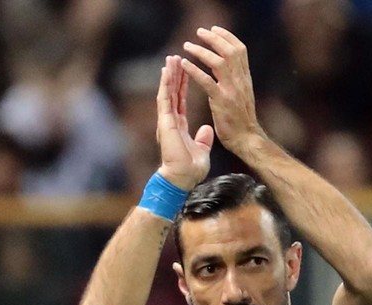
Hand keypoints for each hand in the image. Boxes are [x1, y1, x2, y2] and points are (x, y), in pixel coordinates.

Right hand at [156, 54, 213, 191]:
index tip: (185, 71)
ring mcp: (166, 120)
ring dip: (169, 75)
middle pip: (173, 92)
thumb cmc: (190, 170)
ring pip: (167, 92)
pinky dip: (166, 85)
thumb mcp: (201, 151)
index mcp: (179, 126)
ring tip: (170, 59)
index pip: (181, 100)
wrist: (182, 178)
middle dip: (175, 75)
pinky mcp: (165, 122)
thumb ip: (203, 139)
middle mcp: (171, 120)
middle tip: (175, 58)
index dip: (182, 85)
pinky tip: (167, 72)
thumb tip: (207, 130)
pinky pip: (165, 99)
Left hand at [182, 26, 263, 155]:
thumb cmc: (243, 121)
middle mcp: (240, 81)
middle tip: (199, 32)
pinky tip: (184, 64)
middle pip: (230, 50)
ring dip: (201, 51)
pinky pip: (207, 81)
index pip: (240, 49)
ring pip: (218, 62)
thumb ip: (236, 80)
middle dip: (214, 38)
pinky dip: (194, 71)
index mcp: (245, 78)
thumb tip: (228, 67)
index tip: (214, 30)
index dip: (227, 36)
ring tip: (187, 46)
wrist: (248, 140)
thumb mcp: (243, 95)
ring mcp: (232, 91)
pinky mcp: (222, 102)